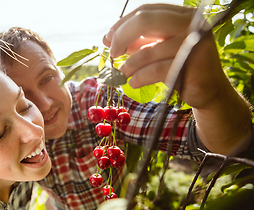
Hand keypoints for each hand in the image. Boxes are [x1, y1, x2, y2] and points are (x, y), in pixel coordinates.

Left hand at [103, 4, 251, 153]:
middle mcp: (191, 23)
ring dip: (129, 65)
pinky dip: (139, 77)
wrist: (209, 91)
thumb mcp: (159, 50)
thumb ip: (139, 41)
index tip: (108, 38)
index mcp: (182, 15)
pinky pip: (155, 70)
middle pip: (144, 21)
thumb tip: (109, 38)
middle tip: (112, 53)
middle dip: (121, 37)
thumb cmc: (181, 67)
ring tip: (123, 74)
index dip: (122, 24)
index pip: (146, 11)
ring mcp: (194, 43)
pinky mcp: (191, 65)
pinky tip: (133, 82)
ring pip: (147, 51)